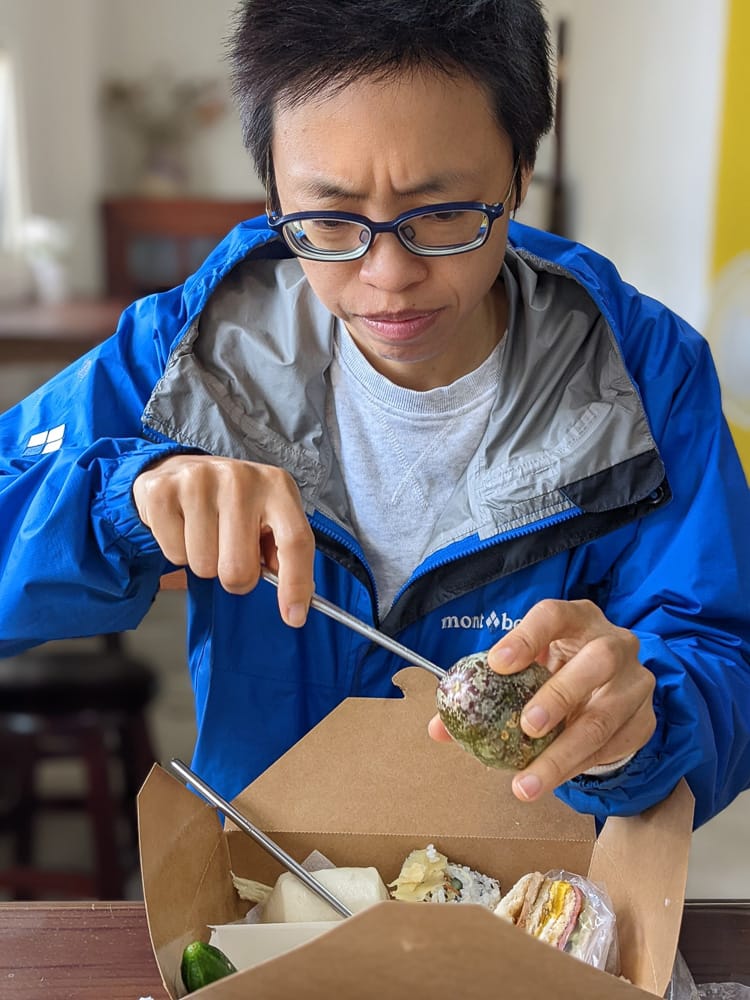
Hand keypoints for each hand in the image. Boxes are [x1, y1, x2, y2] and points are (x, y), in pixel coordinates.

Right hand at [133, 455, 314, 625]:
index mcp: (277, 486)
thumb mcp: (268, 516)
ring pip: (204, 566)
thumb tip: (294, 600)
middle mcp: (241, 479)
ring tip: (206, 534)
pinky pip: (174, 554)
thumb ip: (283, 552)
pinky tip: (184, 526)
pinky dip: (178, 551)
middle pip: (240, 568)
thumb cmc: (233, 502)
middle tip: (230, 554)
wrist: (181, 469)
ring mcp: (200, 481)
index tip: (293, 617)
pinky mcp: (163, 491)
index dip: (296, 584)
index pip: (295, 541)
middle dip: (235, 577)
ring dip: (205, 562)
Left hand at [428, 599, 655, 801]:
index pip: (554, 615)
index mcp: (577, 619)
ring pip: (605, 716)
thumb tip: (438, 729)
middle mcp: (614, 643)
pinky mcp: (644, 719)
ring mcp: (635, 682)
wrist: (607, 690)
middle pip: (596, 661)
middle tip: (526, 727)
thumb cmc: (557, 671)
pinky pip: (613, 747)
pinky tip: (553, 779)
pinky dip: (579, 767)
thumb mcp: (525, 670)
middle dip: (560, 696)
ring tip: (527, 782)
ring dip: (564, 753)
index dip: (527, 637)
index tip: (497, 664)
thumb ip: (485, 692)